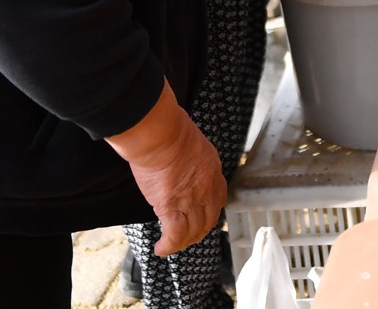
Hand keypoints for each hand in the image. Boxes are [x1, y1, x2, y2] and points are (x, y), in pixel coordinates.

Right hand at [106, 83, 225, 256]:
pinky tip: (161, 249)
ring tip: (171, 245)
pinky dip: (169, 245)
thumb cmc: (169, 129)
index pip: (217, 197)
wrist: (160, 133)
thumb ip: (190, 156)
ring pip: (193, 231)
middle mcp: (206, 187)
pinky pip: (175, 234)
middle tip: (187, 237)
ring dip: (183, 242)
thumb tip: (179, 159)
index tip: (201, 215)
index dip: (209, 210)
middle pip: (208, 218)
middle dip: (198, 231)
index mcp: (212, 168)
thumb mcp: (191, 141)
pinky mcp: (171, 207)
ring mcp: (191, 199)